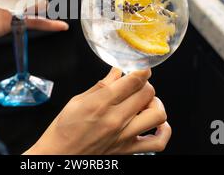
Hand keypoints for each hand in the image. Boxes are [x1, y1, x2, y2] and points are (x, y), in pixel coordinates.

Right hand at [25, 68, 170, 154]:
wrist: (60, 156)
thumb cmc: (64, 129)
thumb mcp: (77, 101)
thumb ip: (101, 86)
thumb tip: (117, 72)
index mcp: (100, 103)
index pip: (133, 81)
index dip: (141, 70)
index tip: (142, 68)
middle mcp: (115, 119)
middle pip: (147, 93)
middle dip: (144, 84)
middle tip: (137, 84)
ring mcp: (125, 136)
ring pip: (157, 114)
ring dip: (155, 103)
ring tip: (144, 102)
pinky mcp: (129, 150)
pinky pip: (158, 143)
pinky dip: (164, 131)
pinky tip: (156, 123)